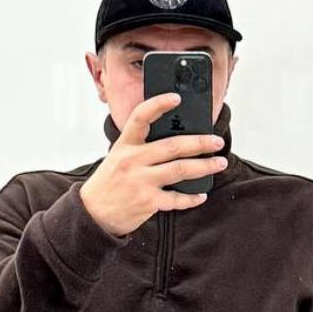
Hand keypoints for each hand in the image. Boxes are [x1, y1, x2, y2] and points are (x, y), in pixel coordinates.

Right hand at [78, 93, 228, 236]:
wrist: (93, 214)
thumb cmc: (110, 181)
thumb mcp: (119, 156)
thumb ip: (141, 147)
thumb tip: (176, 138)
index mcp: (125, 144)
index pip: (141, 117)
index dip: (159, 104)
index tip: (177, 98)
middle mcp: (133, 160)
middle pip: (173, 146)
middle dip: (200, 142)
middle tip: (217, 141)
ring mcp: (141, 182)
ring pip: (180, 170)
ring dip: (204, 166)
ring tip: (219, 163)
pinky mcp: (147, 202)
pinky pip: (176, 199)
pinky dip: (191, 198)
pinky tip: (201, 194)